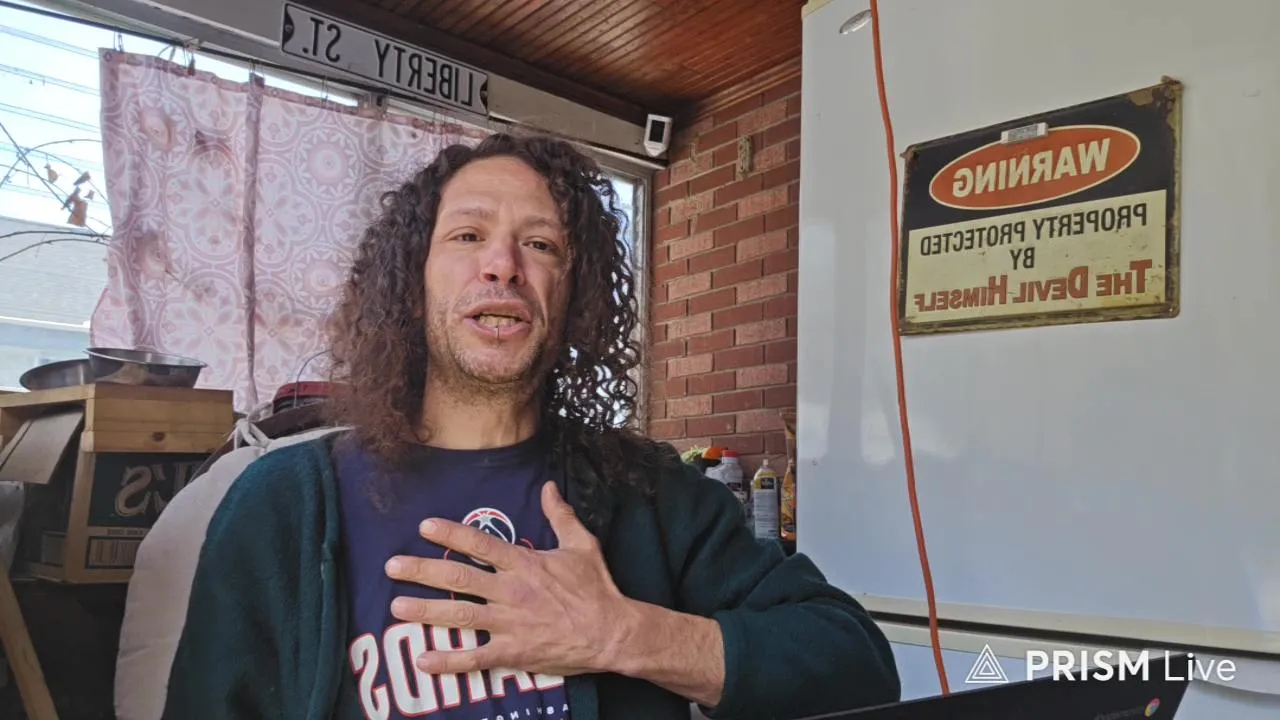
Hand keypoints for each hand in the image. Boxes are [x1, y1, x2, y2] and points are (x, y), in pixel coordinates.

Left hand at [385, 481, 634, 677]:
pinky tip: (423, 660)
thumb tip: (548, 486)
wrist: (612, 632)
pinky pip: (475, 658)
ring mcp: (510, 623)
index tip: (424, 527)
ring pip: (460, 615)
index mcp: (525, 563)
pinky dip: (448, 661)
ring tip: (396, 608)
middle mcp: (511, 591)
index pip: (480, 544)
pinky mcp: (514, 652)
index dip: (450, 534)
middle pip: (458, 578)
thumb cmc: (597, 588)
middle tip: (392, 566)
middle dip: (422, 571)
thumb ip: (560, 515)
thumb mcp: (581, 545)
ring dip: (425, 611)